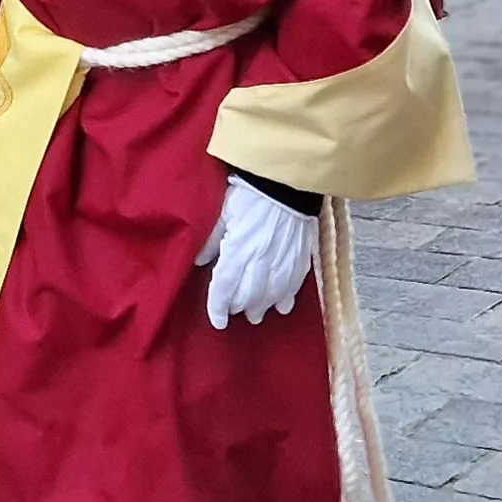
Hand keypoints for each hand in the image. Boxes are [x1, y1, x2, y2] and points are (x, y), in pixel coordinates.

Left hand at [197, 177, 318, 327]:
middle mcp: (261, 261)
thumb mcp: (223, 211)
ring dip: (262, 307)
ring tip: (255, 313)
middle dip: (239, 307)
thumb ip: (211, 240)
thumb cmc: (251, 193)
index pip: (225, 287)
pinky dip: (286, 299)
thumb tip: (200, 262)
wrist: (288, 181)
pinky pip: (294, 286)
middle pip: (249, 296)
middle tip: (234, 310)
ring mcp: (284, 261)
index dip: (219, 307)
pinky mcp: (301, 257)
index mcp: (239, 249)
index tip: (217, 321)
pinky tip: (282, 306)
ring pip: (272, 296)